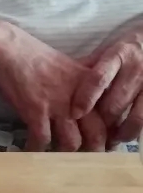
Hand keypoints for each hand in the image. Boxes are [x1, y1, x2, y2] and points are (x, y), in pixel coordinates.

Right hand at [0, 24, 106, 151]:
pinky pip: (41, 139)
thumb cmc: (37, 57)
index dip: (107, 137)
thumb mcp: (70, 68)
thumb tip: (91, 105)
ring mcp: (57, 105)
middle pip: (96, 135)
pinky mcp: (35, 111)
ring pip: (71, 142)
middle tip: (83, 158)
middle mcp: (78, 98)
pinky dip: (37, 148)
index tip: (101, 146)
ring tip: (56, 155)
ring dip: (63, 153)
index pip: (109, 119)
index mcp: (90, 88)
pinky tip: (31, 149)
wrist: (10, 49)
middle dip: (91, 151)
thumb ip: (84, 87)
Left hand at [72, 29, 142, 146]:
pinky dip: (135, 131)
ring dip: (120, 132)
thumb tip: (58, 82)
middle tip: (86, 136)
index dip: (86, 97)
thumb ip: (86, 67)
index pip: (98, 78)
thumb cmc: (124, 50)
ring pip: (136, 116)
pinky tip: (124, 137)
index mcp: (117, 56)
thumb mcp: (105, 52)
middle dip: (100, 122)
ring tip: (107, 142)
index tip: (74, 113)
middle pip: (115, 103)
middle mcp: (135, 70)